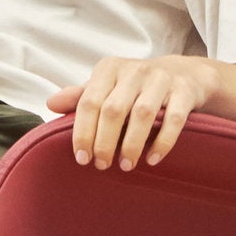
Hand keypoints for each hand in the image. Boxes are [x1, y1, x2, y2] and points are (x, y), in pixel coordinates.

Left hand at [43, 55, 219, 170]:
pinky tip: (152, 159)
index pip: (89, 102)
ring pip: (143, 114)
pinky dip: (163, 141)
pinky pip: (173, 119)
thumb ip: (81, 97)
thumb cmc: (136, 86)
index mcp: (109, 69)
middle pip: (114, 109)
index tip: (81, 158)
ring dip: (132, 144)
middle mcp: (134, 71)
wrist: (185, 73)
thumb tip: (50, 104)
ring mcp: (161, 79)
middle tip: (102, 165)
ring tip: (125, 165)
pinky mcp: (184, 91)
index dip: (83, 132)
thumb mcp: (108, 86)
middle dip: (105, 141)